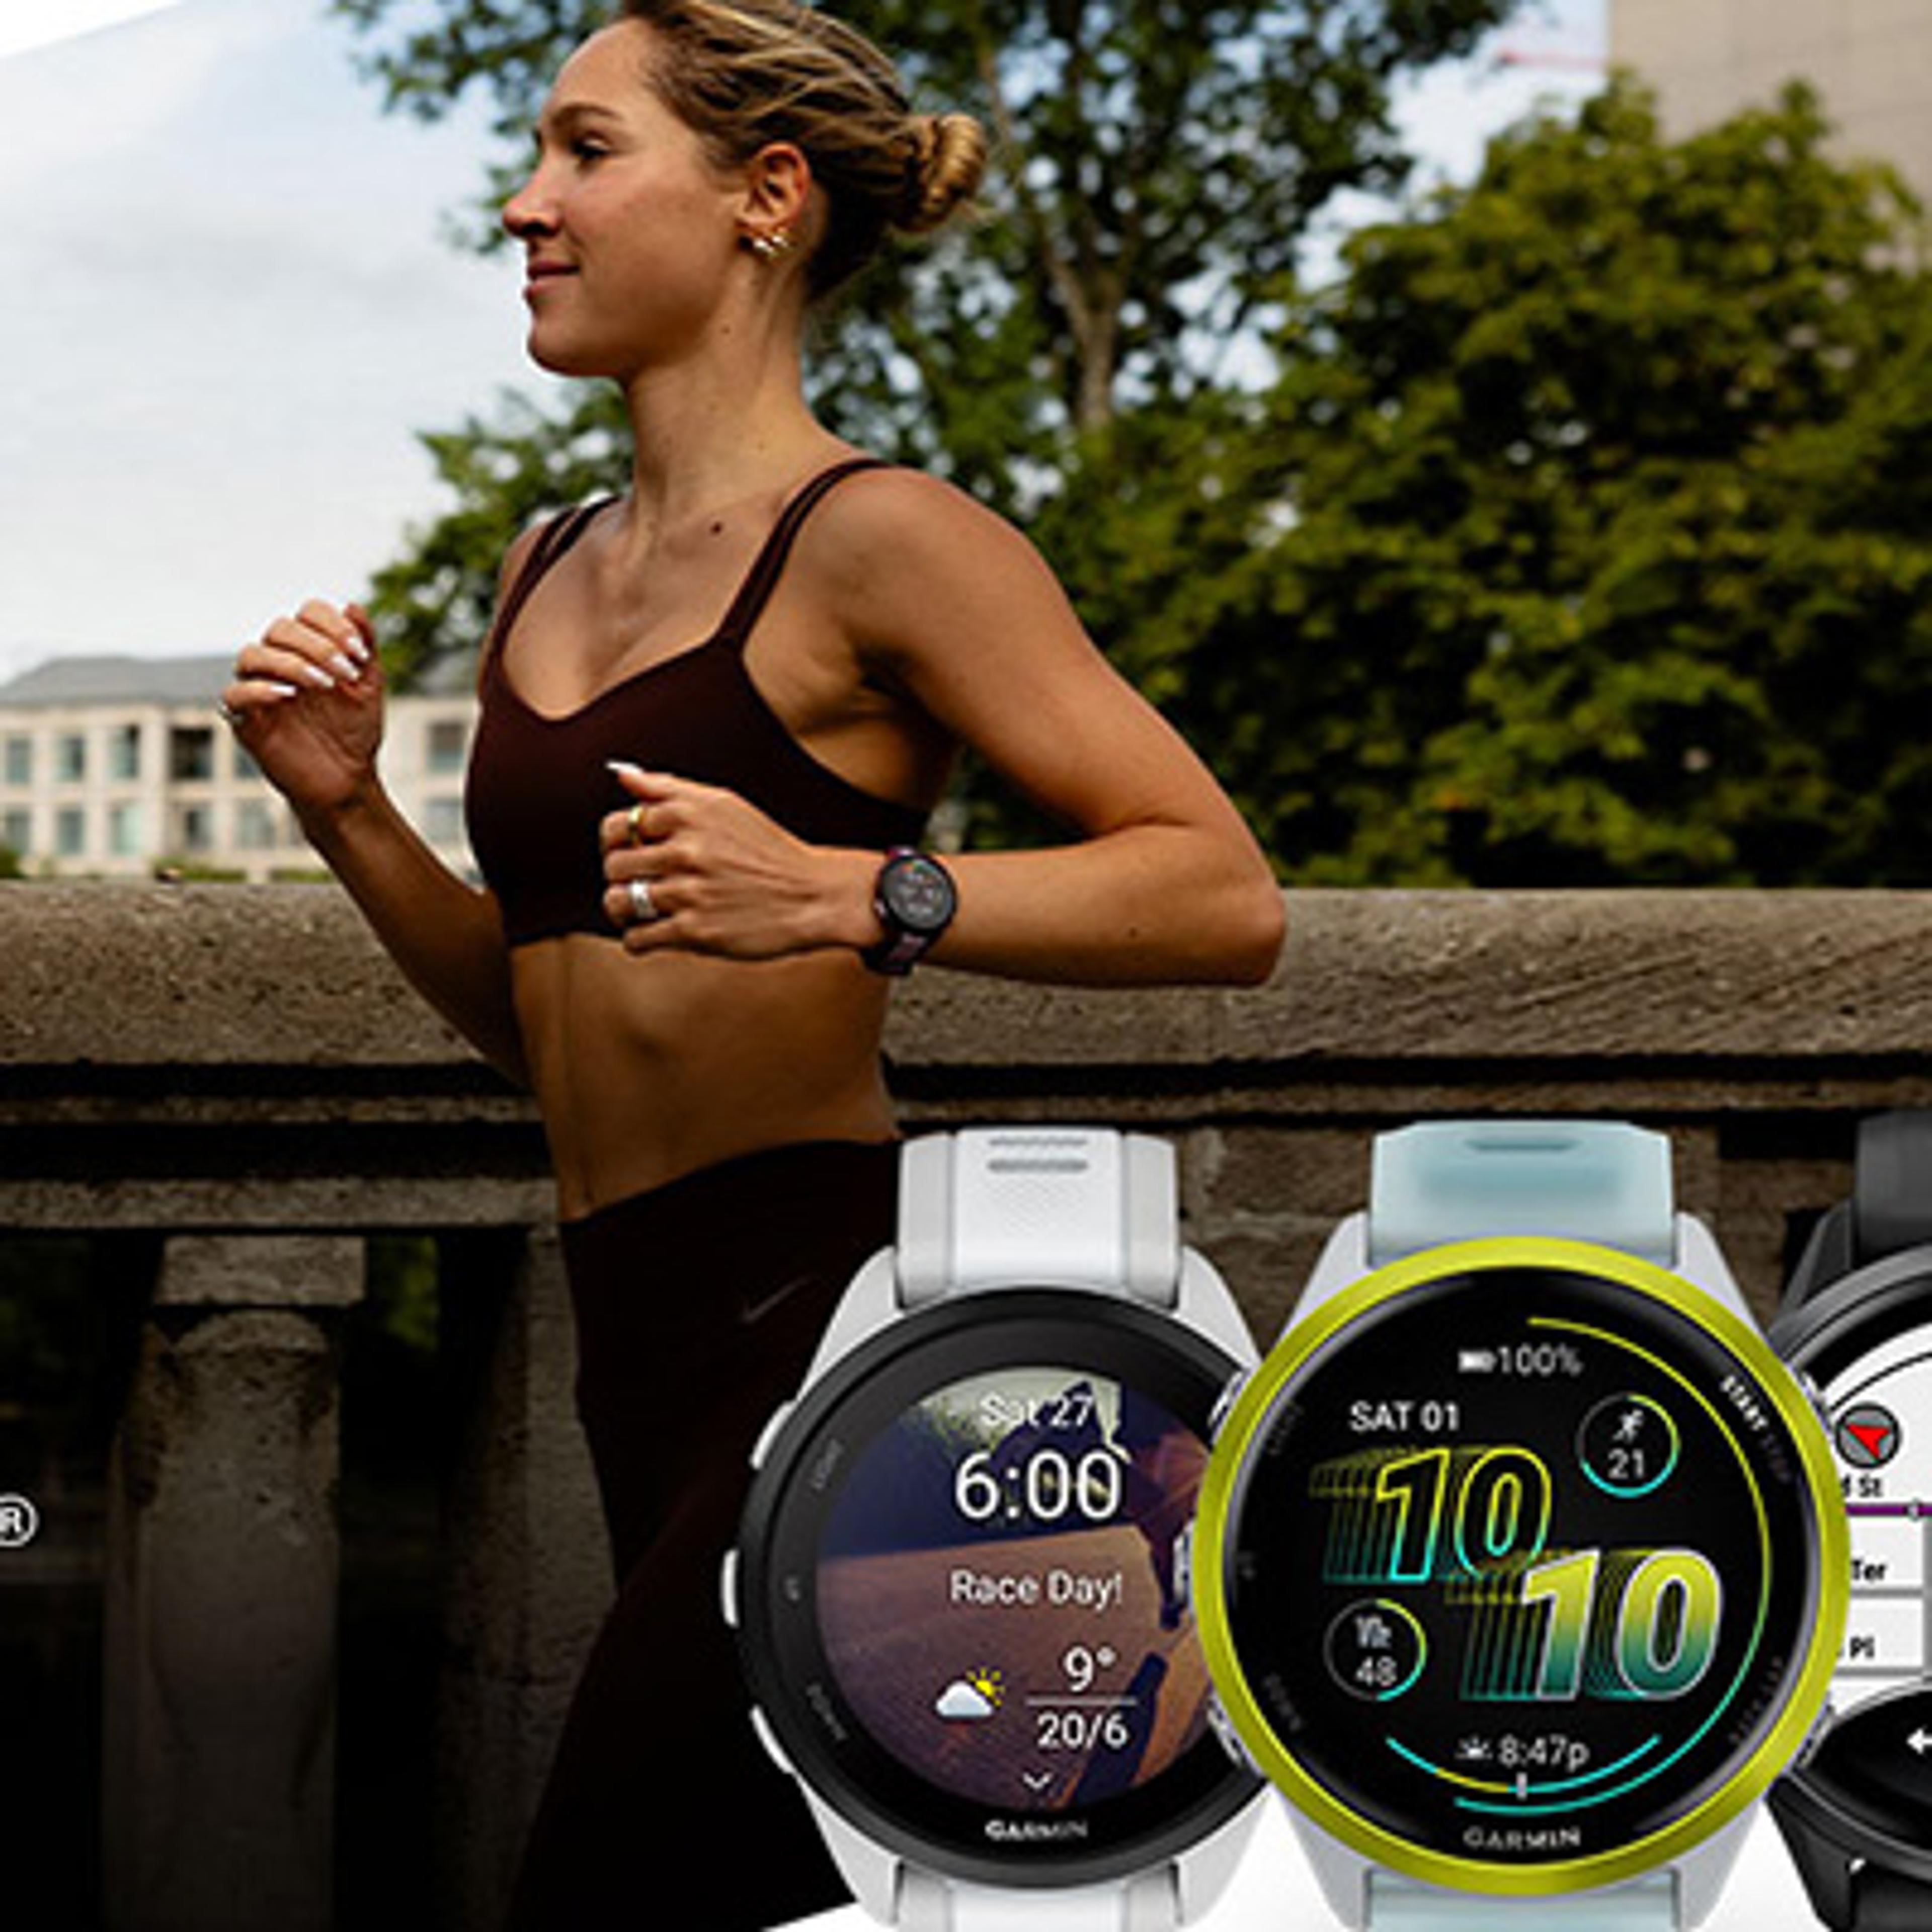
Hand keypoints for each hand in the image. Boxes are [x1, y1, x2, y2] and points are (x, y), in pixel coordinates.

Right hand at [223, 601, 383, 816]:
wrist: (348, 779)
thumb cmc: (355, 731)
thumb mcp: (369, 687)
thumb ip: (365, 647)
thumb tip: (353, 605)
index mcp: (310, 650)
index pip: (308, 613)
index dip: (332, 624)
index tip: (359, 653)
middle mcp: (280, 663)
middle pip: (279, 628)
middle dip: (316, 645)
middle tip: (344, 673)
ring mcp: (260, 689)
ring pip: (251, 654)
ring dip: (289, 663)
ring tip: (321, 685)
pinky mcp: (246, 720)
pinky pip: (233, 695)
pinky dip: (257, 689)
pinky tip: (287, 697)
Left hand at [599, 762, 876, 959]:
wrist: (812, 895)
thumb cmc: (766, 849)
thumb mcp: (723, 804)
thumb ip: (668, 788)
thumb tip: (620, 773)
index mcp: (689, 814)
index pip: (618, 825)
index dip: (616, 840)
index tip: (631, 850)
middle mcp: (686, 850)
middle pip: (613, 864)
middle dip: (620, 875)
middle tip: (640, 881)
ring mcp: (690, 892)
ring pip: (618, 902)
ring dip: (622, 909)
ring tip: (640, 909)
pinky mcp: (696, 931)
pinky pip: (638, 939)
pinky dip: (637, 940)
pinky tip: (655, 932)